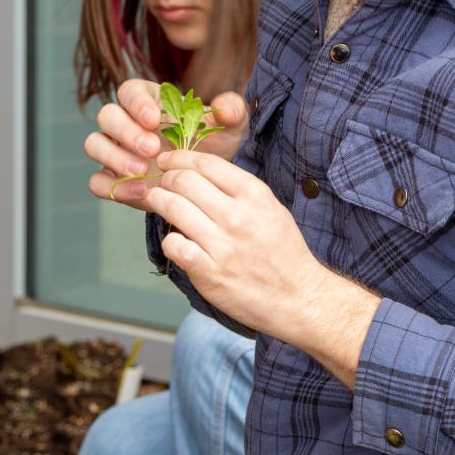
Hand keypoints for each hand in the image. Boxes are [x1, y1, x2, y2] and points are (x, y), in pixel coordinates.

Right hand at [84, 78, 249, 208]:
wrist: (207, 180)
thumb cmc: (213, 144)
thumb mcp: (230, 127)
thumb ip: (232, 111)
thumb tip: (227, 107)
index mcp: (148, 100)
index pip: (129, 91)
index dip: (137, 103)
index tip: (154, 118)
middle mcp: (125, 123)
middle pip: (107, 115)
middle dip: (126, 131)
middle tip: (152, 148)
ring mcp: (115, 151)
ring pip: (94, 144)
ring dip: (114, 157)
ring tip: (142, 170)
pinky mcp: (113, 180)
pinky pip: (97, 181)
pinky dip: (113, 187)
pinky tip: (140, 192)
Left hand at [147, 149, 380, 384]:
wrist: (298, 297)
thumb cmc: (283, 253)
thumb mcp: (271, 209)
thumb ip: (239, 190)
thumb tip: (201, 173)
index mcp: (254, 195)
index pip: (207, 164)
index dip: (180, 157)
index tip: (167, 160)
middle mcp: (237, 216)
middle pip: (184, 181)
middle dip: (165, 178)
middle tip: (160, 183)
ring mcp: (222, 246)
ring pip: (173, 208)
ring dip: (157, 201)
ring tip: (156, 201)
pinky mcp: (209, 273)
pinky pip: (174, 245)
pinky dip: (168, 239)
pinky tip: (175, 240)